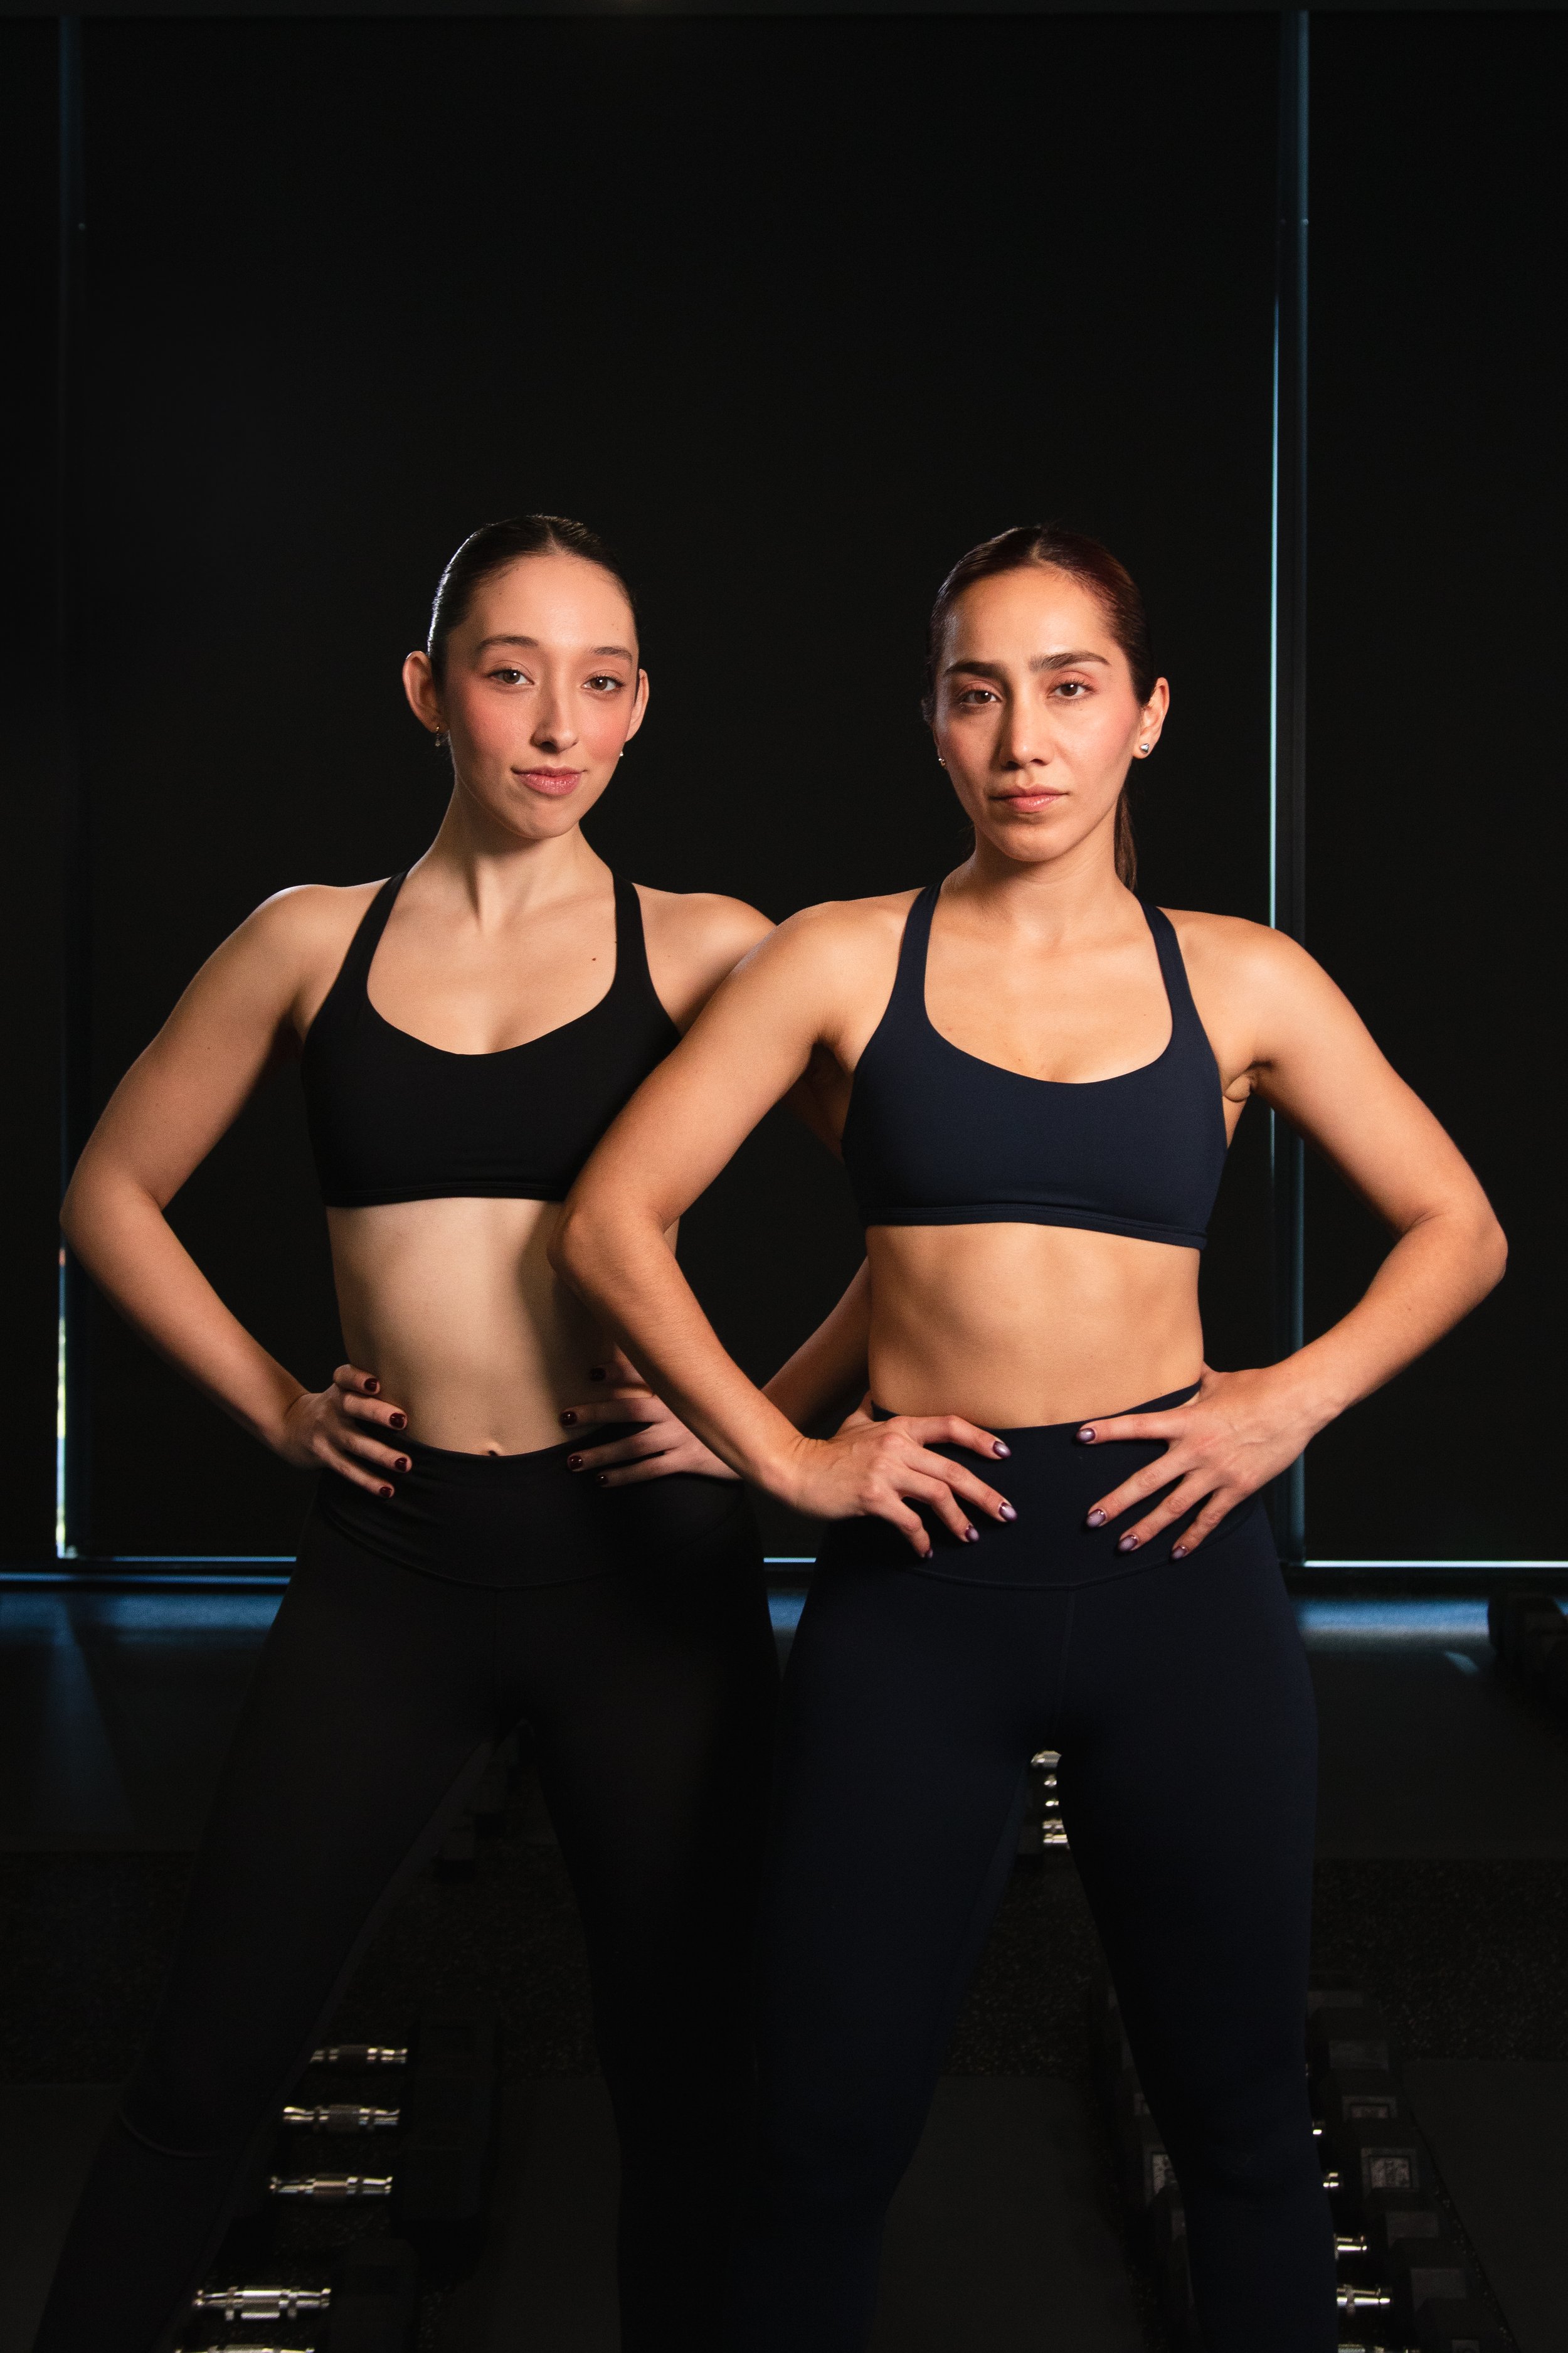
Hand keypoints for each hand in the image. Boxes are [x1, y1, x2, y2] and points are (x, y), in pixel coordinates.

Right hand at [276, 1364, 411, 1496]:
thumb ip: (370, 1391)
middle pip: (352, 1406)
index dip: (358, 1378)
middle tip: (402, 1420)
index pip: (344, 1376)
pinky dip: (368, 1481)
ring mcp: (326, 1432)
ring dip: (381, 1454)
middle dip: (377, 1413)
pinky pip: (347, 1469)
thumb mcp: (343, 1391)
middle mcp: (332, 1407)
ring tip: (404, 1463)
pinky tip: (387, 1489)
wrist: (290, 1425)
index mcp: (339, 1388)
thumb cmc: (334, 1406)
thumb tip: (421, 1397)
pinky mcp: (323, 1455)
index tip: (375, 1383)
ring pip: (354, 1443)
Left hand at [559, 1351, 739, 1486]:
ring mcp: (681, 1436)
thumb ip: (673, 1379)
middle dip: (594, 1412)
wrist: (757, 1439)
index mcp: (678, 1388)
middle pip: (628, 1409)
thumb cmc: (719, 1413)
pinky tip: (603, 1480)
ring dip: (601, 1454)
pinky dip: (625, 1475)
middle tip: (565, 1417)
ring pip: (633, 1446)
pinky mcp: (687, 1460)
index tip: (590, 1372)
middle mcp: (677, 1410)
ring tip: (574, 1461)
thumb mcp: (699, 1390)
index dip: (616, 1371)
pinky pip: (650, 1470)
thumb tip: (643, 1365)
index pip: (643, 1373)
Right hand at [778, 1403, 1015, 1558]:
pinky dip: (921, 1539)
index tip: (1004, 1454)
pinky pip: (910, 1521)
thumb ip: (873, 1411)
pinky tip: (925, 1550)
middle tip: (1006, 1514)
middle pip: (954, 1470)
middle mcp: (897, 1445)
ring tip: (970, 1537)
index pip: (949, 1426)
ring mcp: (885, 1471)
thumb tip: (879, 1396)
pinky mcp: (873, 1496)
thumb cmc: (826, 1451)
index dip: (980, 1439)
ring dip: (959, 1521)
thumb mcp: (854, 1422)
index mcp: (898, 1426)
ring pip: (938, 1496)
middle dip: (985, 1495)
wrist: (794, 1469)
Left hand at [1079, 1362, 1324, 1556]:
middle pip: (1148, 1480)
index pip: (1138, 1425)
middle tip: (1092, 1520)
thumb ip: (1194, 1382)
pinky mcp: (1237, 1488)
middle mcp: (1195, 1450)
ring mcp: (1216, 1473)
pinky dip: (1192, 1537)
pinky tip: (1176, 1552)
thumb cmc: (1258, 1387)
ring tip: (1124, 1545)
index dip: (1108, 1430)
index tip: (1080, 1435)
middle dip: (1118, 1502)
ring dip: (1147, 1528)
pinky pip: (1210, 1518)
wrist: (1296, 1404)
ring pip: (1174, 1507)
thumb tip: (1184, 1367)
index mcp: (1187, 1420)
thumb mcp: (1219, 1381)